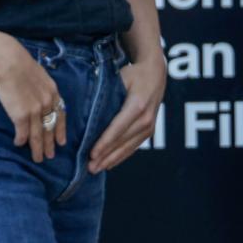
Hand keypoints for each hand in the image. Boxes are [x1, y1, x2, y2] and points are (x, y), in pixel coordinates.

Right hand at [0, 39, 66, 162]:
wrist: (7, 62)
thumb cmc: (18, 62)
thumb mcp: (37, 73)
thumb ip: (40, 87)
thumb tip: (37, 95)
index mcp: (53, 91)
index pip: (60, 115)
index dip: (61, 129)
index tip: (61, 141)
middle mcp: (47, 103)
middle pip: (51, 128)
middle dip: (50, 144)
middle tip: (50, 156)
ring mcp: (35, 111)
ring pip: (38, 135)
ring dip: (38, 149)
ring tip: (38, 158)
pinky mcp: (21, 116)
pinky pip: (22, 133)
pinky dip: (21, 140)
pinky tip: (19, 144)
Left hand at [88, 51, 166, 173]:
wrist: (156, 73)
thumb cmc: (133, 74)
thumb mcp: (119, 78)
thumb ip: (106, 94)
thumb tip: (86, 111)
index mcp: (137, 105)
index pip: (117, 128)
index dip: (104, 143)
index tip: (92, 154)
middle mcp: (146, 118)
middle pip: (122, 141)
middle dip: (105, 156)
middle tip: (89, 167)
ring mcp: (150, 126)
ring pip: (128, 147)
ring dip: (112, 159)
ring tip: (96, 169)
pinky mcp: (150, 130)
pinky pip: (134, 146)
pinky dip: (121, 156)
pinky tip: (110, 163)